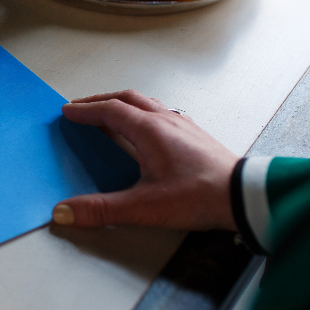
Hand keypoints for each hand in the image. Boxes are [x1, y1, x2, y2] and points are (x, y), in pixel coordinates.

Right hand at [53, 90, 237, 230]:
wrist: (244, 196)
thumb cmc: (200, 196)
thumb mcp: (143, 206)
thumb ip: (101, 209)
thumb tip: (64, 211)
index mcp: (149, 129)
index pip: (109, 110)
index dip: (85, 110)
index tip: (67, 111)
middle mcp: (166, 120)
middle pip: (127, 98)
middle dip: (100, 100)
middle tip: (82, 106)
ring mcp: (184, 125)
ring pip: (147, 103)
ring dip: (123, 103)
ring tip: (110, 112)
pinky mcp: (196, 136)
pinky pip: (163, 113)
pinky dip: (144, 113)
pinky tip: (146, 128)